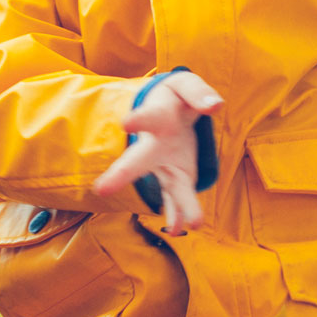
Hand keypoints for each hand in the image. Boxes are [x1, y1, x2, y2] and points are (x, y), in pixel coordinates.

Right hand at [92, 71, 224, 233]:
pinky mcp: (176, 177)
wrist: (168, 111)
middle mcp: (153, 146)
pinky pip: (177, 199)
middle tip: (102, 189)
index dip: (138, 119)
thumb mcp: (185, 85)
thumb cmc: (175, 97)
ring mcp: (163, 165)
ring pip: (167, 186)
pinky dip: (179, 215)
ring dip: (174, 207)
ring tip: (178, 229)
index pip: (147, 117)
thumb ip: (198, 93)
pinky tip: (180, 230)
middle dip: (123, 174)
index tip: (125, 124)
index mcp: (155, 118)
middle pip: (137, 160)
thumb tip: (214, 106)